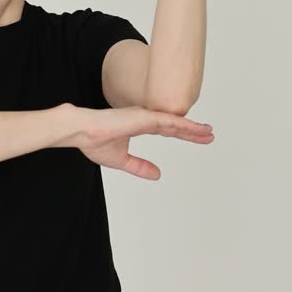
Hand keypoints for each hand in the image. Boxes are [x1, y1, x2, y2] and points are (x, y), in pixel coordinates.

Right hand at [64, 104, 214, 179]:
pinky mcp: (143, 117)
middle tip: (210, 134)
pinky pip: (167, 121)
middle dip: (194, 131)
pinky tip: (195, 129)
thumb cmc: (94, 141)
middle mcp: (145, 118)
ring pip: (175, 122)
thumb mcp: (122, 160)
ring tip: (208, 132)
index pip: (168, 130)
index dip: (184, 134)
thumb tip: (157, 175)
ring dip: (193, 128)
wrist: (81, 131)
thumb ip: (139, 166)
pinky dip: (183, 125)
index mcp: (140, 125)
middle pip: (176, 125)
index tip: (199, 137)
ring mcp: (145, 117)